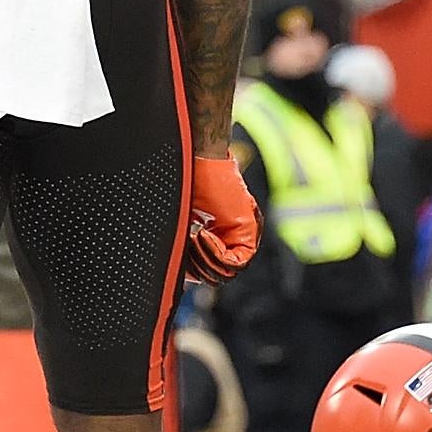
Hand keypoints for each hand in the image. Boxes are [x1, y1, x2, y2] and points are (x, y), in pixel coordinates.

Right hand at [183, 153, 261, 281]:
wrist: (200, 155)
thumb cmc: (188, 178)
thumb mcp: (186, 217)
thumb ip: (188, 245)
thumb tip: (182, 276)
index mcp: (222, 232)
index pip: (213, 268)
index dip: (195, 268)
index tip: (182, 249)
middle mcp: (237, 234)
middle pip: (220, 273)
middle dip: (199, 265)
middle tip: (187, 243)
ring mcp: (246, 232)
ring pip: (228, 271)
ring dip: (204, 258)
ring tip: (193, 236)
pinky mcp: (249, 228)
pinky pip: (235, 261)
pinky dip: (213, 253)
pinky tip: (201, 234)